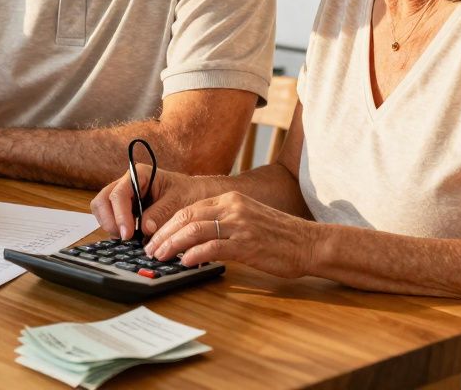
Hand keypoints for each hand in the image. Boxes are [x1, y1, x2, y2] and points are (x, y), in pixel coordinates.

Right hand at [89, 166, 225, 240]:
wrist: (198, 195)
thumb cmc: (190, 193)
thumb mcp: (178, 202)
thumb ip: (160, 213)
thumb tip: (144, 228)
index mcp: (139, 174)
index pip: (118, 194)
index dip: (120, 215)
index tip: (128, 234)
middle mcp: (128, 183)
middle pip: (102, 200)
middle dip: (109, 221)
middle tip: (124, 238)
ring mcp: (125, 196)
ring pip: (103, 210)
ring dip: (111, 226)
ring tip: (129, 239)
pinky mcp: (126, 209)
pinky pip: (112, 218)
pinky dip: (116, 229)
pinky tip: (131, 237)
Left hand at [144, 191, 320, 277]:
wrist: (309, 243)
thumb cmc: (279, 235)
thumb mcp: (248, 219)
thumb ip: (223, 223)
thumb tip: (194, 238)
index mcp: (231, 199)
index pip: (189, 208)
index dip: (168, 223)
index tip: (155, 237)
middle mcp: (233, 207)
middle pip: (187, 217)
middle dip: (164, 234)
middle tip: (151, 248)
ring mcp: (240, 225)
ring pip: (195, 230)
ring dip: (173, 244)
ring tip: (161, 256)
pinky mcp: (247, 244)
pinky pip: (213, 247)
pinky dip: (195, 254)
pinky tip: (185, 262)